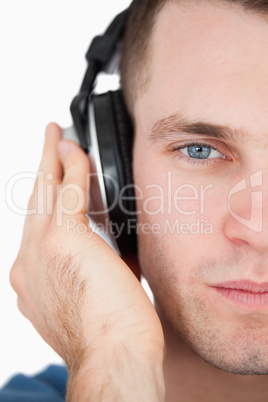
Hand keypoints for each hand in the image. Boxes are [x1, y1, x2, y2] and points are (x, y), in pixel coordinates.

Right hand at [10, 124, 163, 390]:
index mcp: (32, 282)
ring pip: (43, 192)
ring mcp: (39, 251)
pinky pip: (66, 191)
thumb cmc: (110, 336)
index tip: (54, 188)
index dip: (46, 205)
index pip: (36, 230)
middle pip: (33, 205)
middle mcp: (27, 264)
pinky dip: (71, 167)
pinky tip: (75, 150)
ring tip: (56, 140)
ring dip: (51, 161)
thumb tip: (113, 247)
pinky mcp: (62, 240)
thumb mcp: (91, 299)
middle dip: (41, 172)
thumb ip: (92, 269)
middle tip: (48, 147)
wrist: (114, 358)